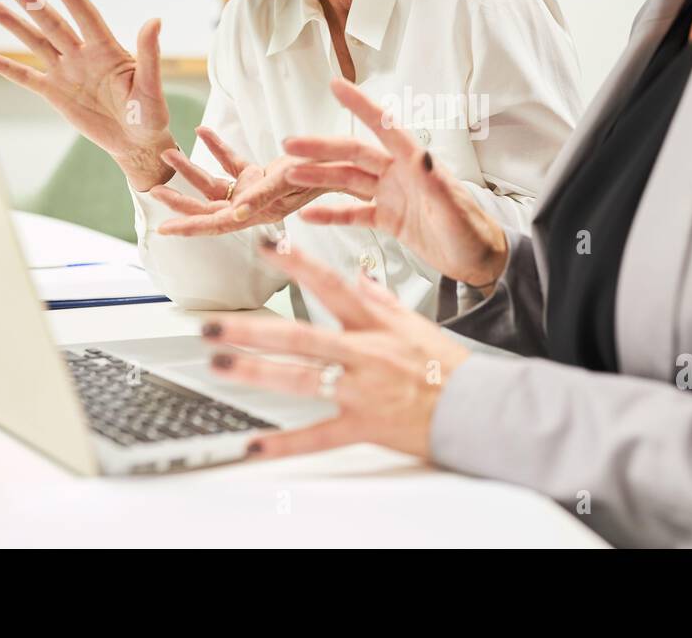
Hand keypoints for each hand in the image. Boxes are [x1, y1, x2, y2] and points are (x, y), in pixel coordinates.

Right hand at [0, 0, 175, 190]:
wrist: (136, 143)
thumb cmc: (150, 114)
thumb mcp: (151, 86)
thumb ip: (149, 54)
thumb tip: (155, 20)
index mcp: (108, 51)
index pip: (88, 19)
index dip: (74, 0)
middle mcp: (83, 56)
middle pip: (55, 25)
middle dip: (34, 4)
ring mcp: (67, 73)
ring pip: (37, 44)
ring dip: (16, 26)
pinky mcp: (55, 93)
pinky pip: (27, 78)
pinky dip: (7, 68)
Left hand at [151, 126, 367, 235]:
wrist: (341, 161)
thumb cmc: (319, 174)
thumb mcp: (290, 181)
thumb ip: (263, 195)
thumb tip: (237, 211)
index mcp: (258, 214)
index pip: (216, 224)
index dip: (190, 227)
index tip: (164, 229)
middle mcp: (252, 206)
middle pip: (208, 207)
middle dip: (180, 200)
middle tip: (154, 191)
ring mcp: (253, 191)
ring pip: (215, 185)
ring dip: (192, 171)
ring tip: (169, 154)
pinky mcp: (258, 176)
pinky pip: (232, 164)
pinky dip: (218, 149)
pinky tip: (204, 133)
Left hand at [203, 239, 470, 459]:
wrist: (478, 409)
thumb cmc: (449, 369)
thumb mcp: (417, 324)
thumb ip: (382, 301)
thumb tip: (359, 279)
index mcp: (376, 326)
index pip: (331, 286)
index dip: (297, 264)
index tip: (265, 247)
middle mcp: (364, 354)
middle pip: (300, 335)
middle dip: (252, 329)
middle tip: (212, 325)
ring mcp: (361, 390)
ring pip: (301, 377)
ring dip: (257, 372)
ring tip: (219, 365)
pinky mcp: (363, 425)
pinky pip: (319, 436)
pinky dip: (286, 444)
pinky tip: (255, 444)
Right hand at [281, 78, 507, 288]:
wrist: (478, 261)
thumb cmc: (472, 234)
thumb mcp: (455, 212)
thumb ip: (437, 185)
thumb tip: (425, 156)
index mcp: (416, 165)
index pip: (384, 128)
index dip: (361, 106)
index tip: (337, 86)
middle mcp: (400, 175)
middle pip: (354, 154)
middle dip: (322, 148)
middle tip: (291, 144)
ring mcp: (392, 195)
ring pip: (348, 180)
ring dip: (320, 177)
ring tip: (290, 174)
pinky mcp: (388, 218)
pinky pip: (353, 212)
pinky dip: (330, 213)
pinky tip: (308, 214)